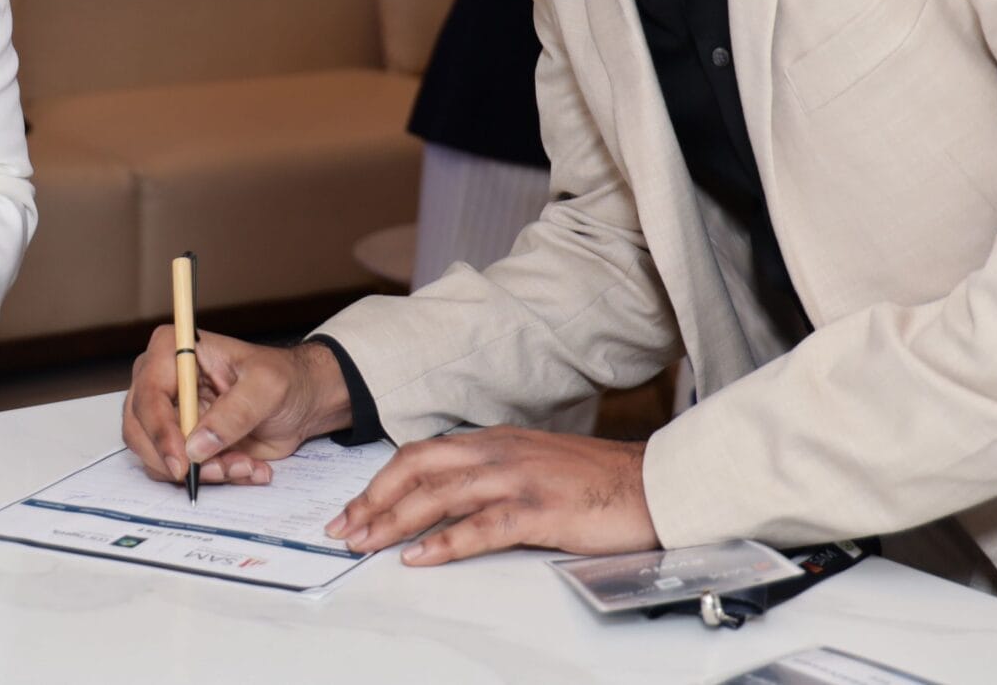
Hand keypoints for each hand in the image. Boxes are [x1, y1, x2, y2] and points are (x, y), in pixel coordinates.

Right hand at [121, 329, 348, 486]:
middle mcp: (163, 381)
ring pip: (158, 457)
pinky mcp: (181, 442)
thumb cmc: (285, 379)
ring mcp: (169, 414)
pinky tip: (245, 466)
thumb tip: (197, 445)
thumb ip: (235, 412)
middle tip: (220, 470)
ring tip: (244, 464)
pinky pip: (179, 471)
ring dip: (202, 471)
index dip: (160, 431)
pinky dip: (212, 477)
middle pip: (140, 430)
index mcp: (175, 350)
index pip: (148, 394)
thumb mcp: (268, 386)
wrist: (301, 402)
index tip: (183, 461)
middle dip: (179, 459)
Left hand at [326, 428, 656, 564]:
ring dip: (396, 520)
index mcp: (495, 440)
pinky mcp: (539, 510)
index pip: (421, 454)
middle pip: (418, 467)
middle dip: (374, 498)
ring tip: (366, 542)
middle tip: (344, 528)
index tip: (354, 507)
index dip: (381, 481)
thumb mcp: (532, 464)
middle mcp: (499, 452)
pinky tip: (421, 557)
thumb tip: (448, 499)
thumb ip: (491, 473)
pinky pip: (481, 526)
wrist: (651, 484)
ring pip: (440, 494)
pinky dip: (445, 542)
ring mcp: (518, 478)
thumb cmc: (595, 480)